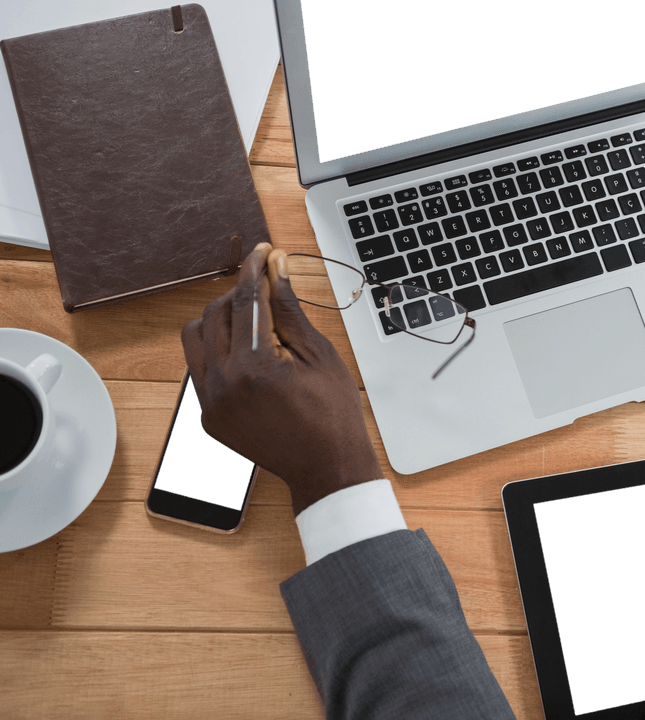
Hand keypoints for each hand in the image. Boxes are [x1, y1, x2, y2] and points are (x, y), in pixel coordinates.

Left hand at [180, 243, 382, 515]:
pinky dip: (218, 353)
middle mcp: (223, 384)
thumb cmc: (332, 413)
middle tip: (264, 285)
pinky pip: (200, 369)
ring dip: (220, 320)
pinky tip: (247, 355)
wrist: (326, 467)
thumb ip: (290, 310)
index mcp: (254, 366)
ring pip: (196, 338)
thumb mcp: (318, 355)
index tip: (262, 252)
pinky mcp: (208, 417)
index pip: (246, 300)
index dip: (254, 269)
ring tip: (251, 321)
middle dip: (239, 292)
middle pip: (215, 314)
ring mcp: (210, 403)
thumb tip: (278, 270)